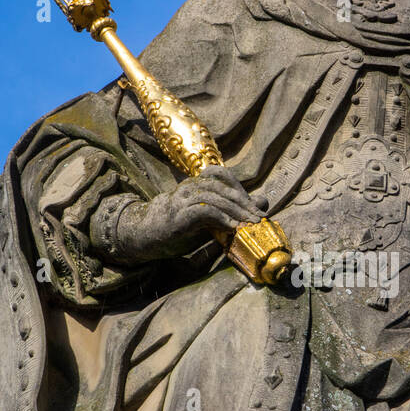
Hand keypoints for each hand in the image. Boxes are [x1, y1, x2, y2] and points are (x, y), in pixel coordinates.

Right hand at [117, 168, 265, 259]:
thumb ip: (234, 209)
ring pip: (215, 197)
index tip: (257, 208)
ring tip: (249, 224)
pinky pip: (204, 211)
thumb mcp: (210, 217)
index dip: (240, 189)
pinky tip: (233, 228)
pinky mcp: (178, 215)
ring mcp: (182, 199)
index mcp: (195, 183)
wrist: (146, 235)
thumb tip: (264, 201)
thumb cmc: (180, 226)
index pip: (221, 175)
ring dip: (235, 211)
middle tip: (258, 218)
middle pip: (222, 187)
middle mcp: (189, 187)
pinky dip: (221, 218)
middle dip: (243, 203)